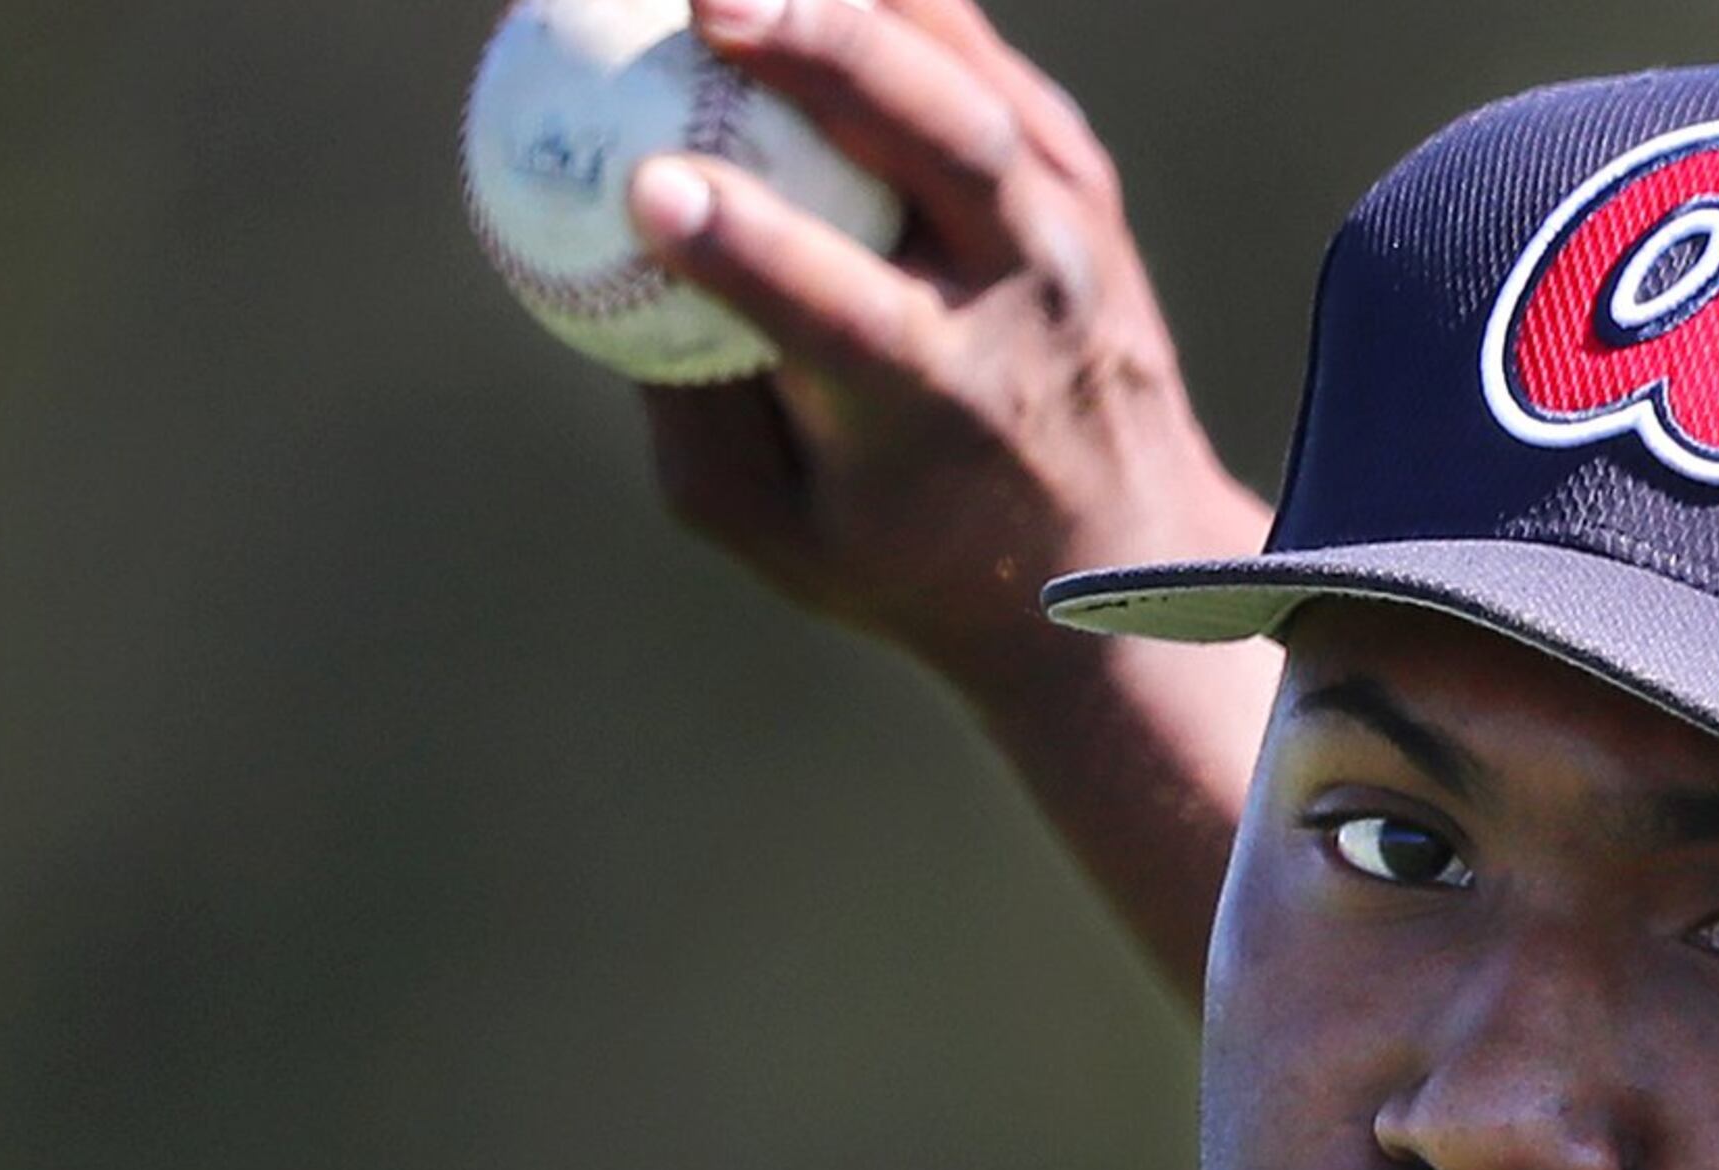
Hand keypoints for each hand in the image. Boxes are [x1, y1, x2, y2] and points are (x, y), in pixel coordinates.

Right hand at [629, 0, 1278, 993]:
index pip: (838, 308)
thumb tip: (598, 262)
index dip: (743, 245)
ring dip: (867, 4)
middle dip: (829, 58)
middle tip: (701, 5)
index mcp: (938, 404)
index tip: (643, 187)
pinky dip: (911, 13)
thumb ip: (689, 411)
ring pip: (978, 86)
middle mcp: (1023, 306)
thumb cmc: (907, 556)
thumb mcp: (776, 532)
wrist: (1119, 564)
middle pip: (945, 148)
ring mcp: (1070, 236)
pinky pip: (989, 71)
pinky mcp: (1082, 188)